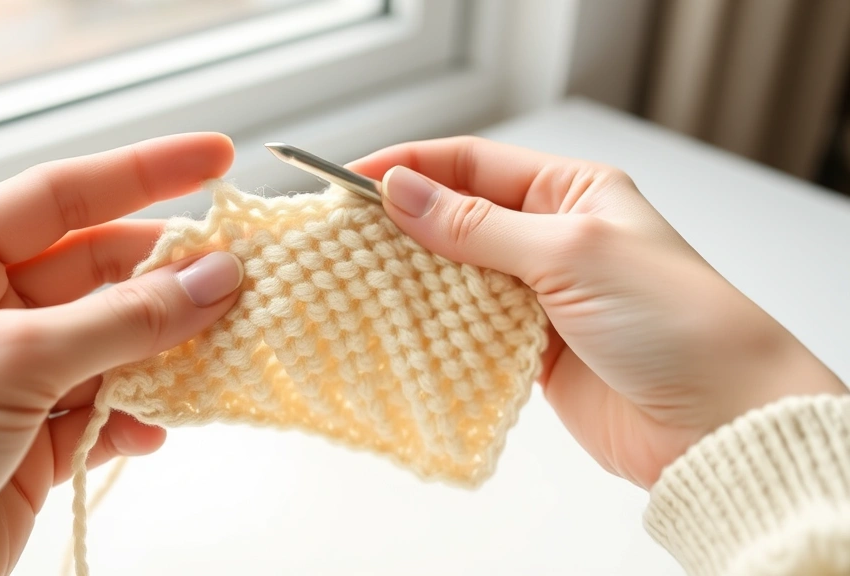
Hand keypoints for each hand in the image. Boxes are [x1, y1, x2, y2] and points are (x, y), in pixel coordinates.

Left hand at [0, 133, 243, 573]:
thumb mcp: (14, 358)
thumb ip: (123, 318)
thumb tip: (212, 278)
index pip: (61, 196)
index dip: (142, 173)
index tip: (212, 159)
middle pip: (99, 270)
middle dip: (166, 274)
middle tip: (233, 274)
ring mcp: (13, 374)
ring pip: (113, 340)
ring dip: (163, 347)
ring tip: (213, 346)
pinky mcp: (35, 436)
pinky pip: (107, 407)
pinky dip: (138, 415)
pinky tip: (152, 424)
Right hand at [350, 136, 846, 487]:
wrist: (719, 422)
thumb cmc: (673, 321)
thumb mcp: (570, 254)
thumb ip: (478, 227)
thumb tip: (401, 192)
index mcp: (572, 193)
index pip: (474, 164)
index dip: (412, 168)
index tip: (352, 182)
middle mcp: (554, 237)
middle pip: (458, 218)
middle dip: (403, 225)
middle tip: (341, 237)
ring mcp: (542, 295)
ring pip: (457, 275)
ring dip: (413, 278)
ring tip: (357, 281)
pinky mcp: (534, 349)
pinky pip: (470, 327)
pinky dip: (436, 326)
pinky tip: (399, 326)